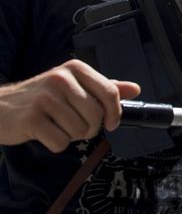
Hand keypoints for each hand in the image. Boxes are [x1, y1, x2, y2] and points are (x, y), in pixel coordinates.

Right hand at [0, 59, 140, 152]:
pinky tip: (45, 133)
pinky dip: (57, 144)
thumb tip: (135, 89)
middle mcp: (61, 79)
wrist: (0, 106)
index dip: (115, 112)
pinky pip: (60, 142)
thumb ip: (104, 87)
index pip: (110, 92)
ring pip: (80, 130)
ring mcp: (45, 98)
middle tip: (78, 127)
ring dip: (72, 136)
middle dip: (91, 128)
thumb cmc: (42, 97)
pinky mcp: (31, 118)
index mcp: (76, 69)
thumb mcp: (74, 85)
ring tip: (58, 126)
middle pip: (97, 114)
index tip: (111, 123)